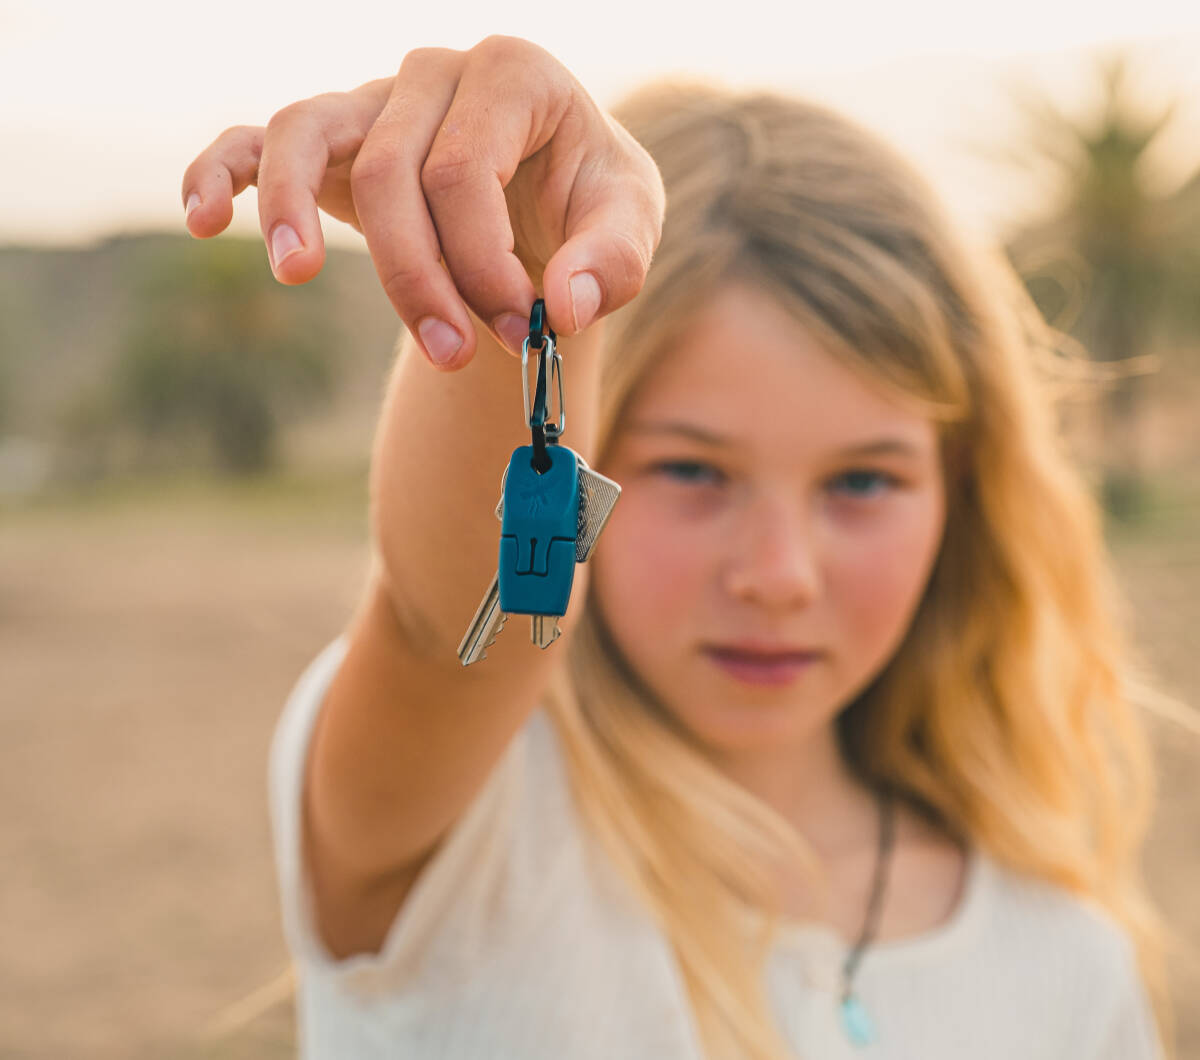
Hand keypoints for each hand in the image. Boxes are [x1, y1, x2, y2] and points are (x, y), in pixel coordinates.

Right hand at [181, 36, 664, 367]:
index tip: (520, 330)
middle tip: (456, 353)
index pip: (466, 170)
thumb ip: (613, 262)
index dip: (483, 263)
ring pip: (306, 134)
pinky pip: (256, 137)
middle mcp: (435, 72)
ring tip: (299, 272)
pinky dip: (221, 170)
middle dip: (421, 277)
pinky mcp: (333, 138)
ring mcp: (373, 98)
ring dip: (294, 212)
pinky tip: (200, 218)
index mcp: (515, 74)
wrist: (550, 195)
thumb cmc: (587, 202)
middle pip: (393, 172)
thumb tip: (562, 309)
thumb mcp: (628, 224)